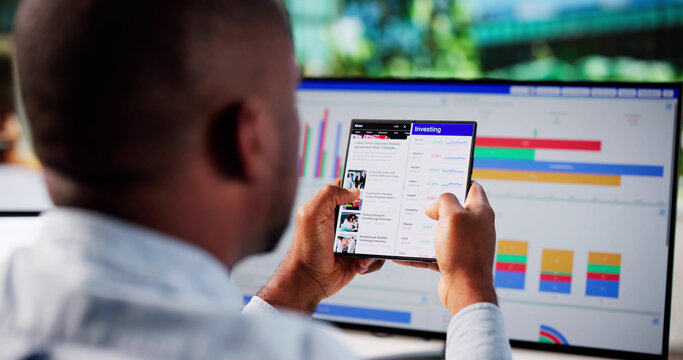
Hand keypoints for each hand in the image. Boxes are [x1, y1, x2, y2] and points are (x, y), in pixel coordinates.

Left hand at [258, 180, 383, 312]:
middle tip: (382, 220)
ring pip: (377, 233)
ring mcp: (353, 239)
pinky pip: (376, 255)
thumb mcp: (312, 214)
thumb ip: (329, 195)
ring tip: (362, 253)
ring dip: (376, 243)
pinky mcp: (359, 257)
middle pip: (369, 210)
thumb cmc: (307, 246)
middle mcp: (343, 222)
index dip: (362, 184)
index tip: (377, 183)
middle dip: (378, 215)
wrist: (309, 280)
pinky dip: (372, 260)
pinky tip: (359, 265)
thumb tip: (356, 191)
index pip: (349, 188)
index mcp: (330, 207)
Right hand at [396, 181, 496, 314]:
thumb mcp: (453, 216)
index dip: (457, 180)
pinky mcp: (453, 260)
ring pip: (441, 231)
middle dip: (435, 206)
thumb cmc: (464, 252)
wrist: (466, 290)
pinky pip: (433, 252)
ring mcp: (464, 244)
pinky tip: (402, 254)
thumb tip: (433, 207)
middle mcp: (474, 227)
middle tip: (418, 202)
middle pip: (453, 209)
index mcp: (480, 212)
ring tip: (407, 225)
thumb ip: (444, 202)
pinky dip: (418, 253)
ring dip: (424, 229)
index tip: (439, 178)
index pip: (472, 188)